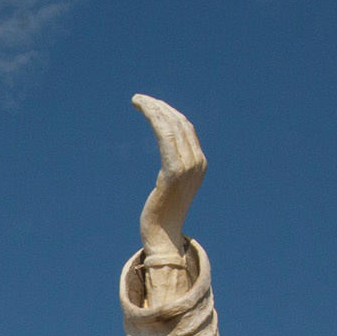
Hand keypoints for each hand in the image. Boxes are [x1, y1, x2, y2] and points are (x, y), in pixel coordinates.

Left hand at [132, 95, 206, 274]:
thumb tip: (167, 155)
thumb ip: (173, 167)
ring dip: (154, 108)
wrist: (162, 237)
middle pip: (180, 123)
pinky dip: (154, 118)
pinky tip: (141, 109)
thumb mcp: (171, 185)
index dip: (169, 113)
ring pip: (171, 126)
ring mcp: (188, 167)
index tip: (151, 105)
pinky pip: (165, 136)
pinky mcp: (173, 172)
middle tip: (139, 99)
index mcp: (199, 164)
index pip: (186, 129)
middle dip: (160, 107)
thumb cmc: (162, 214)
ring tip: (136, 100)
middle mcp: (197, 162)